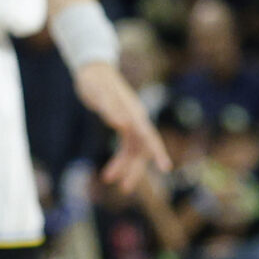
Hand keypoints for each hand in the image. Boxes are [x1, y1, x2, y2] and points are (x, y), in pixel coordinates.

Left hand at [76, 60, 169, 194]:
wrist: (92, 70)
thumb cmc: (95, 80)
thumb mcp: (98, 92)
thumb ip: (109, 107)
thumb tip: (122, 125)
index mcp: (134, 113)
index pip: (148, 136)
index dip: (157, 152)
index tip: (166, 168)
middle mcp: (136, 120)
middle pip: (141, 149)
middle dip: (134, 169)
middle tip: (124, 188)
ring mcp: (131, 123)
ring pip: (133, 152)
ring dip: (124, 167)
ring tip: (109, 180)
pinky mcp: (123, 125)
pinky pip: (125, 147)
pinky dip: (118, 160)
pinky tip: (109, 172)